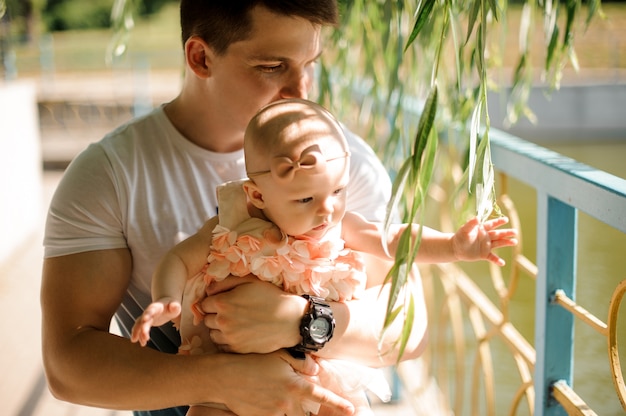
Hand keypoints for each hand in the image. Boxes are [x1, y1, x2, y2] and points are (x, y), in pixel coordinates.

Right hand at [130, 298, 180, 345]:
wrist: (167, 306)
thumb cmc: (172, 306)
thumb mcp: (175, 306)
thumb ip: (175, 306)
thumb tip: (174, 306)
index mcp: (157, 307)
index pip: (152, 309)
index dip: (148, 314)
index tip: (145, 319)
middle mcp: (149, 312)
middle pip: (144, 319)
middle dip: (143, 327)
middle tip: (144, 335)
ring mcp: (146, 317)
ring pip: (139, 324)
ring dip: (138, 332)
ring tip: (140, 342)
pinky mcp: (146, 323)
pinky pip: (140, 329)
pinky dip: (139, 335)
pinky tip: (142, 343)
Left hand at [201, 277, 306, 352]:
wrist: (291, 320)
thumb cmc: (271, 297)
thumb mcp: (249, 281)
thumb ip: (225, 283)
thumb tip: (208, 290)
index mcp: (223, 303)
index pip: (204, 304)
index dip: (213, 302)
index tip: (223, 302)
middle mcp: (223, 321)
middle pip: (207, 320)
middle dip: (215, 315)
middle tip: (230, 312)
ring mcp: (230, 337)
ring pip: (212, 334)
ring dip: (219, 329)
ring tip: (234, 323)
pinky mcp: (238, 349)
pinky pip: (222, 346)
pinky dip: (226, 341)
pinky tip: (238, 333)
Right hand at [220, 350, 354, 415]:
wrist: (224, 377)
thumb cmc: (252, 361)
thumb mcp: (278, 355)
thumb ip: (300, 362)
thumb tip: (316, 371)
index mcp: (294, 385)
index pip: (322, 397)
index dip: (338, 404)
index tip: (351, 409)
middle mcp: (287, 402)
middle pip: (307, 414)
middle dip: (311, 414)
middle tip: (304, 404)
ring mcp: (274, 413)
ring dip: (292, 413)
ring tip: (281, 399)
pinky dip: (276, 413)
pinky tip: (268, 402)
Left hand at [452, 216, 517, 265]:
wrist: (455, 248)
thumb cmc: (460, 237)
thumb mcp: (464, 229)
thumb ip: (471, 224)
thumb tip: (477, 217)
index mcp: (482, 229)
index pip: (492, 224)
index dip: (499, 222)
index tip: (506, 219)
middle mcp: (486, 237)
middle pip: (498, 234)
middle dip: (507, 233)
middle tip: (515, 232)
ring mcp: (486, 246)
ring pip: (498, 243)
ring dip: (506, 243)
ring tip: (514, 242)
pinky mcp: (484, 254)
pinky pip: (492, 257)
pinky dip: (497, 260)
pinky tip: (502, 263)